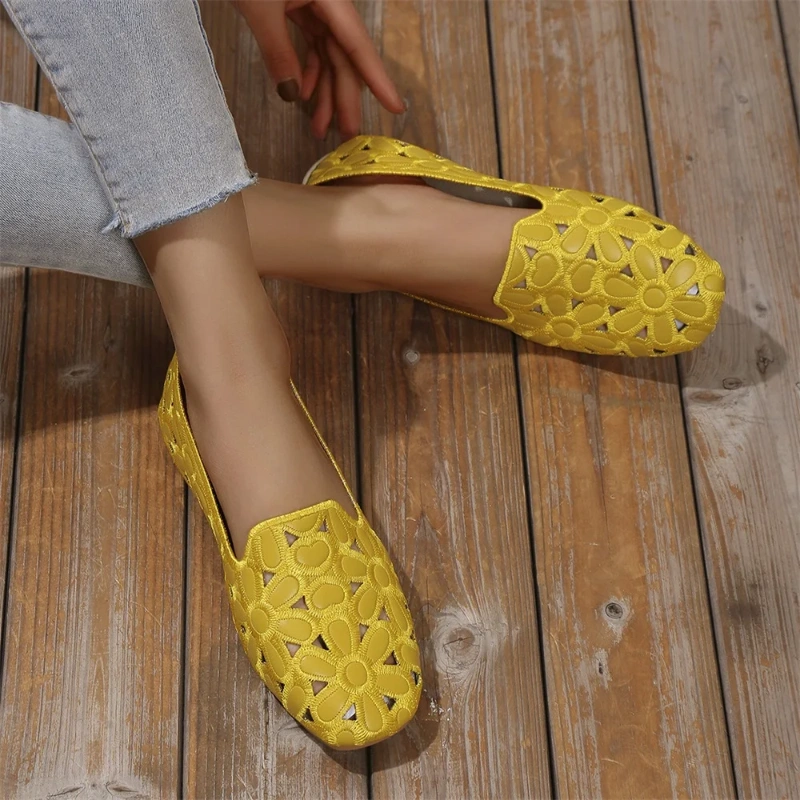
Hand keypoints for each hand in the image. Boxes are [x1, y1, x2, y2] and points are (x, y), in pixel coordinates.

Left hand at [232, 0, 403, 138]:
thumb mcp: (259, 9)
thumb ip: (278, 52)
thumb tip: (293, 95)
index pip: (358, 46)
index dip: (378, 80)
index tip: (396, 108)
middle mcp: (330, 3)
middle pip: (344, 57)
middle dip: (343, 97)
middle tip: (346, 135)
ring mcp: (315, 5)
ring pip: (328, 56)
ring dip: (324, 92)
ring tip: (319, 128)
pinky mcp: (299, 7)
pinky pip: (312, 46)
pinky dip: (307, 71)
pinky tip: (303, 95)